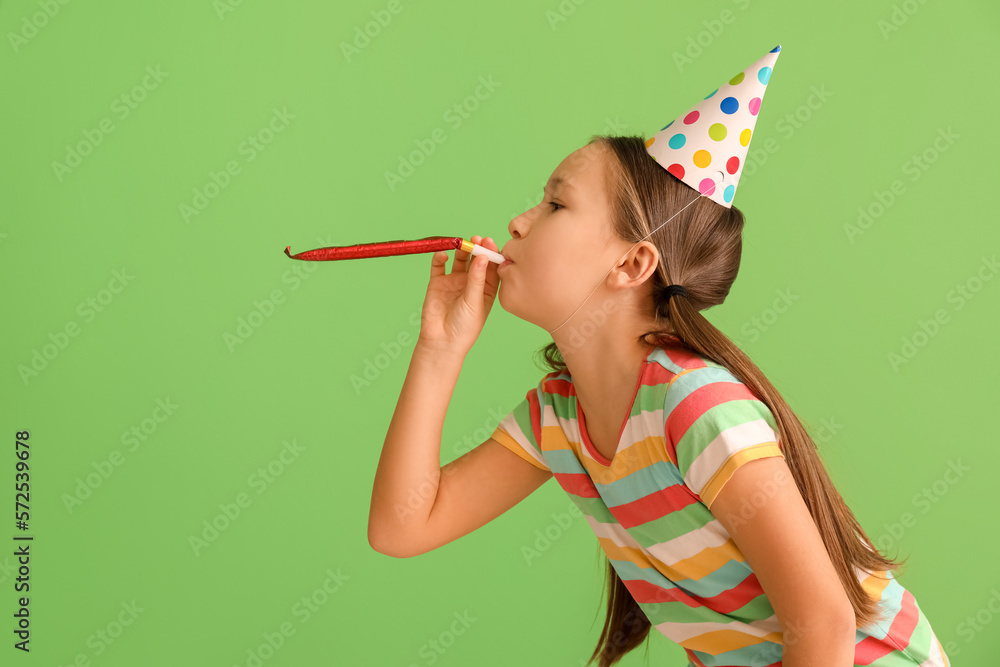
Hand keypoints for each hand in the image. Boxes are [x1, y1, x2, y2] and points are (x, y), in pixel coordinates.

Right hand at [417, 234, 500, 354]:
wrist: (442, 341)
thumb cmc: (465, 326)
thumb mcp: (475, 301)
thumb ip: (477, 278)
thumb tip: (483, 256)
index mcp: (487, 289)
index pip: (492, 267)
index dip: (492, 254)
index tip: (490, 242)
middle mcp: (471, 283)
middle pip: (477, 260)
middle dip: (478, 248)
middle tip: (477, 239)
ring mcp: (454, 281)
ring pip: (459, 260)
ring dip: (462, 250)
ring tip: (462, 244)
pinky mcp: (438, 282)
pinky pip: (439, 265)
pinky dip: (440, 258)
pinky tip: (443, 255)